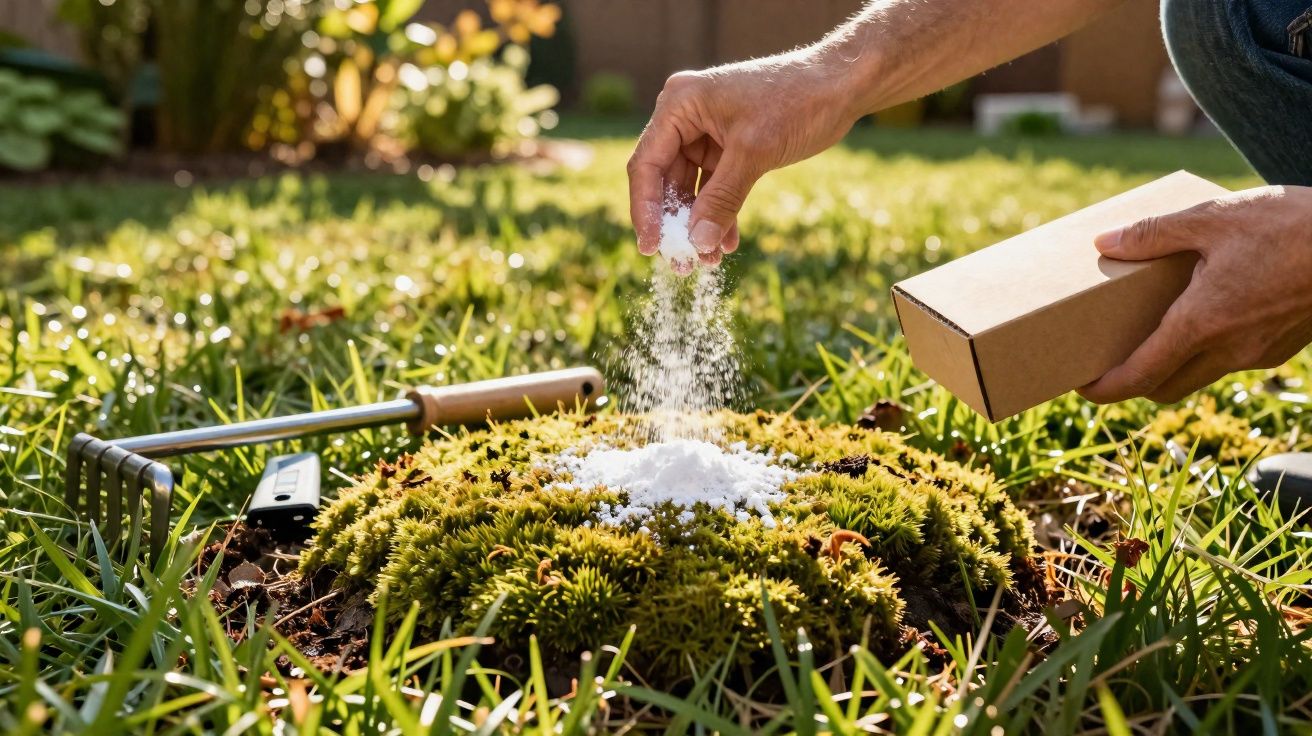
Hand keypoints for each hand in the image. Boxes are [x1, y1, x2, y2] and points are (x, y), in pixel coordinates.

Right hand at [627, 52, 858, 264]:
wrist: (841, 85)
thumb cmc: (797, 101)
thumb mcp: (754, 152)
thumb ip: (722, 199)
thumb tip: (697, 243)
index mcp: (679, 104)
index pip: (647, 164)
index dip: (646, 210)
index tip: (651, 248)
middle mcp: (685, 116)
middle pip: (664, 180)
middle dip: (676, 224)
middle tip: (682, 264)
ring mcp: (706, 132)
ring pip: (690, 189)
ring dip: (698, 225)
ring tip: (707, 261)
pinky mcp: (728, 147)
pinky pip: (714, 187)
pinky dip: (720, 213)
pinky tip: (727, 243)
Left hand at [1079, 185, 1311, 404]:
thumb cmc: (1291, 226)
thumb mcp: (1214, 216)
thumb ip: (1154, 233)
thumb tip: (1105, 242)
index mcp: (1203, 323)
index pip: (1140, 377)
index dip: (1104, 389)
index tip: (1080, 385)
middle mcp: (1229, 350)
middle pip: (1164, 388)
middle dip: (1132, 383)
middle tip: (1108, 361)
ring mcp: (1259, 354)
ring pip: (1199, 377)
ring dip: (1170, 367)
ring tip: (1151, 335)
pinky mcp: (1282, 349)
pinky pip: (1232, 361)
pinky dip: (1206, 351)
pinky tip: (1204, 316)